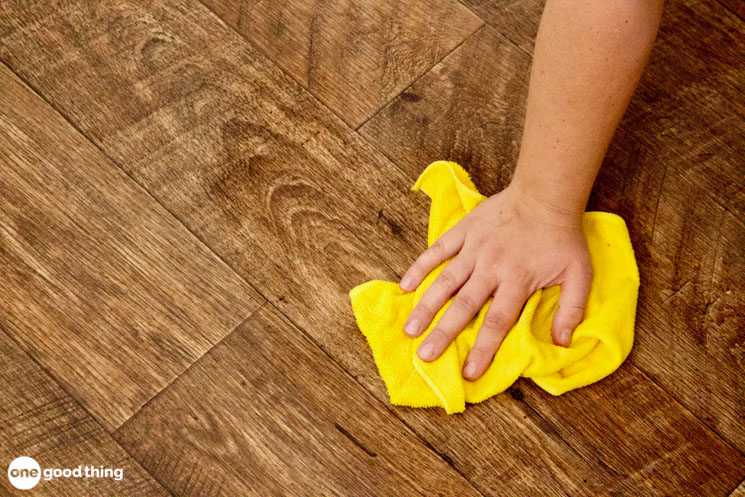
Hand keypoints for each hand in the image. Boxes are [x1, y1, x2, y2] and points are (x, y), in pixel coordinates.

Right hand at [399, 181, 592, 380]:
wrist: (545, 195)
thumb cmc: (562, 237)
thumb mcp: (579, 275)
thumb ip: (571, 309)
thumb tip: (563, 343)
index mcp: (517, 281)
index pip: (497, 322)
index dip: (483, 349)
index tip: (469, 372)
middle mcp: (491, 268)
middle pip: (464, 306)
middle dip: (443, 333)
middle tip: (425, 356)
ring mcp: (474, 249)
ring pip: (445, 281)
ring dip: (427, 306)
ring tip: (410, 329)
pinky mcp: (463, 232)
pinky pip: (438, 250)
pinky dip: (420, 267)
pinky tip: (406, 286)